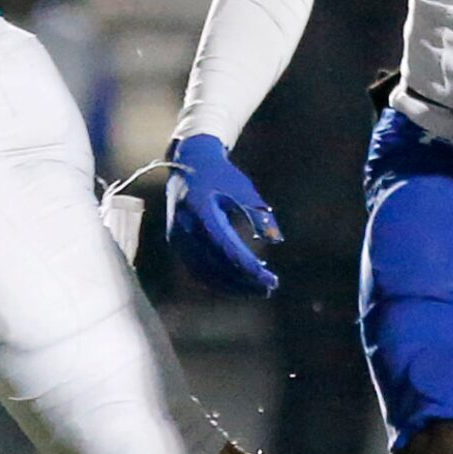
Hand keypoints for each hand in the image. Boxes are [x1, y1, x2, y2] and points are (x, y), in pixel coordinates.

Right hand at [165, 133, 280, 296]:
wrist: (188, 163)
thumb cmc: (220, 174)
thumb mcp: (243, 188)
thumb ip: (259, 213)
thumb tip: (276, 240)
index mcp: (200, 208)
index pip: (226, 246)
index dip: (248, 265)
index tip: (270, 278)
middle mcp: (184, 226)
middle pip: (215, 264)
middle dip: (243, 280)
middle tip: (269, 287)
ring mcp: (177, 237)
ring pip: (204, 273)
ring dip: (232, 286)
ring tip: (258, 290)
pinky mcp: (176, 244)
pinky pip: (197, 270)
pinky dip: (218, 281)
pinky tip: (239, 284)